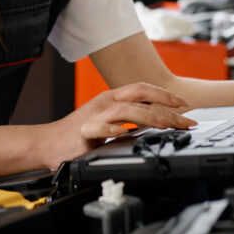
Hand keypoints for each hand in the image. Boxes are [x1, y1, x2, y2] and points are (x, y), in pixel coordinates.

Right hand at [38, 82, 196, 169]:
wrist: (47, 144)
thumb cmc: (79, 136)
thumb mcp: (110, 124)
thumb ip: (130, 121)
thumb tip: (157, 124)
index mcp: (112, 98)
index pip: (143, 89)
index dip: (164, 95)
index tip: (184, 104)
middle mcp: (105, 102)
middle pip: (140, 97)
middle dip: (166, 107)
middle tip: (186, 120)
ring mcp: (94, 115)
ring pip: (126, 109)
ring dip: (149, 116)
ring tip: (167, 125)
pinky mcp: (83, 131)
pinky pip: (100, 128)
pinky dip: (113, 129)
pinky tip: (126, 134)